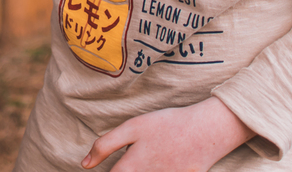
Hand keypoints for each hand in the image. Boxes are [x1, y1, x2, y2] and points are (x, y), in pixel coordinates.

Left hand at [81, 96, 254, 171]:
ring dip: (144, 171)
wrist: (206, 129)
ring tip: (152, 158)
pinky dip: (162, 171)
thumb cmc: (167, 125)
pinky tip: (165, 161)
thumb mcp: (132, 128)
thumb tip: (84, 164)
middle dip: (127, 170)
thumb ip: (105, 145)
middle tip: (136, 159)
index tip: (108, 168)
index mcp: (131, 168)